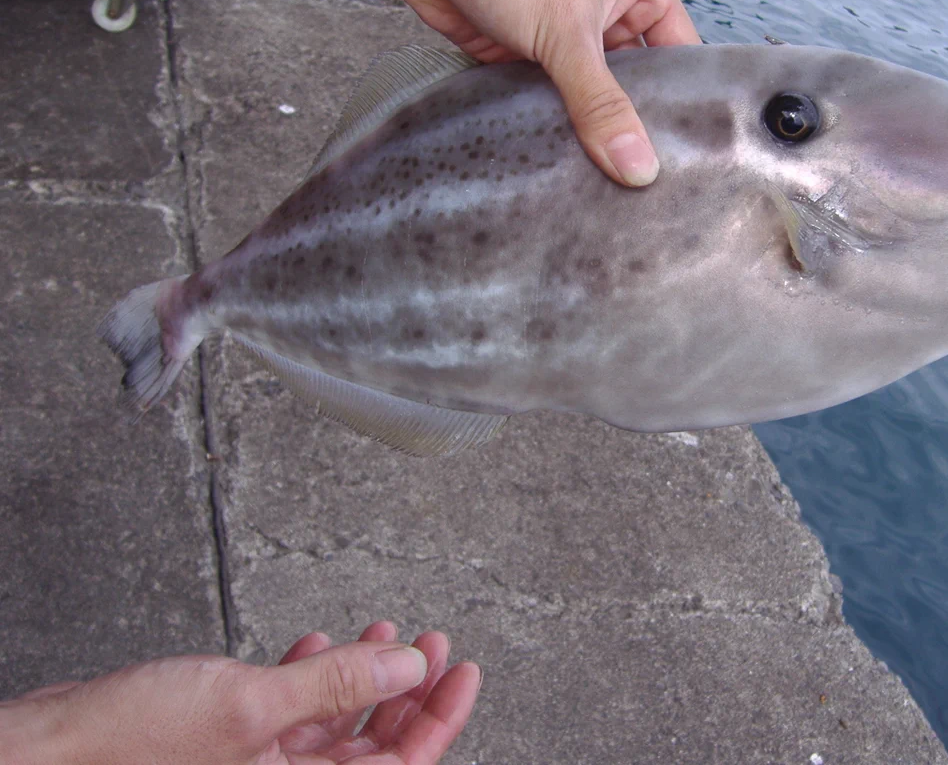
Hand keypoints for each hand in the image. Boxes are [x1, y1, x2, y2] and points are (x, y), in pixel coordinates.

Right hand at [0, 621, 479, 764]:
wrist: (50, 752)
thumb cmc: (129, 748)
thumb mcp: (250, 709)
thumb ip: (336, 687)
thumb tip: (408, 666)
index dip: (440, 717)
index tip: (463, 671)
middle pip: (374, 745)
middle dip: (409, 689)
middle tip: (433, 644)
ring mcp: (256, 761)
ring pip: (335, 722)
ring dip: (364, 673)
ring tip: (388, 630)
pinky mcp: (229, 738)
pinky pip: (289, 711)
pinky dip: (310, 674)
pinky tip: (319, 644)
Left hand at [214, 0, 701, 185]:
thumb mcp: (565, 27)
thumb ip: (600, 103)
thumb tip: (637, 165)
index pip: (680, 61)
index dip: (683, 110)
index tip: (686, 163)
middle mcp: (603, 12)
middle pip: (631, 89)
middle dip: (628, 130)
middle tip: (639, 188)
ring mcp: (558, 36)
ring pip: (583, 101)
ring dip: (581, 134)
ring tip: (597, 189)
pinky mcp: (517, 55)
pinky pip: (541, 104)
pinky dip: (542, 128)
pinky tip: (550, 163)